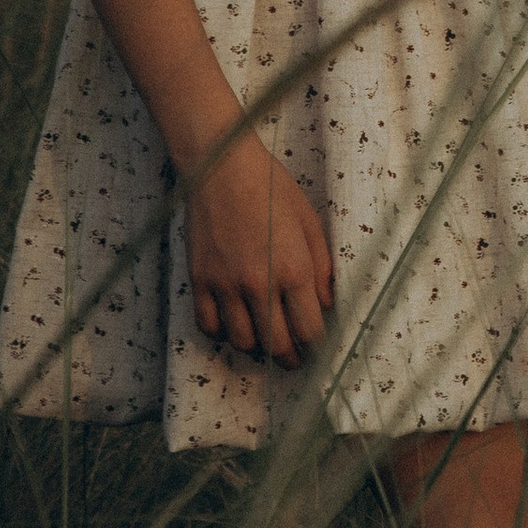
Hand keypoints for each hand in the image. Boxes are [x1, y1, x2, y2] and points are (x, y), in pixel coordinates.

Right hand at [184, 136, 335, 365]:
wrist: (222, 166)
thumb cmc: (272, 189)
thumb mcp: (310, 223)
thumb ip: (322, 269)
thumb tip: (328, 306)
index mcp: (293, 269)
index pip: (309, 329)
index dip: (317, 348)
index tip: (321, 352)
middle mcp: (259, 283)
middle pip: (276, 344)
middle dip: (291, 359)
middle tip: (297, 360)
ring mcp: (225, 285)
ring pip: (242, 341)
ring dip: (257, 347)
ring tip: (267, 340)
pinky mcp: (199, 280)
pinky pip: (208, 325)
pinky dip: (222, 332)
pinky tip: (234, 323)